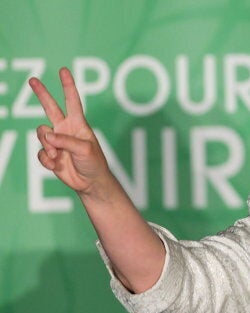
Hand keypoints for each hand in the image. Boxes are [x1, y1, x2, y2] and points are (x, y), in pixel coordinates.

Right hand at [30, 68, 111, 196]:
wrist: (90, 182)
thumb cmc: (94, 163)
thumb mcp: (85, 150)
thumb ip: (66, 141)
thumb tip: (47, 135)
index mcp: (78, 124)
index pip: (72, 101)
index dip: (68, 86)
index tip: (63, 70)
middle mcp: (65, 129)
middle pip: (50, 108)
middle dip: (42, 94)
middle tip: (33, 80)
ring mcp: (56, 141)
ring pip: (41, 134)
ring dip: (48, 146)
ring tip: (58, 155)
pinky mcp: (50, 154)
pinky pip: (40, 153)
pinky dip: (47, 160)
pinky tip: (57, 166)